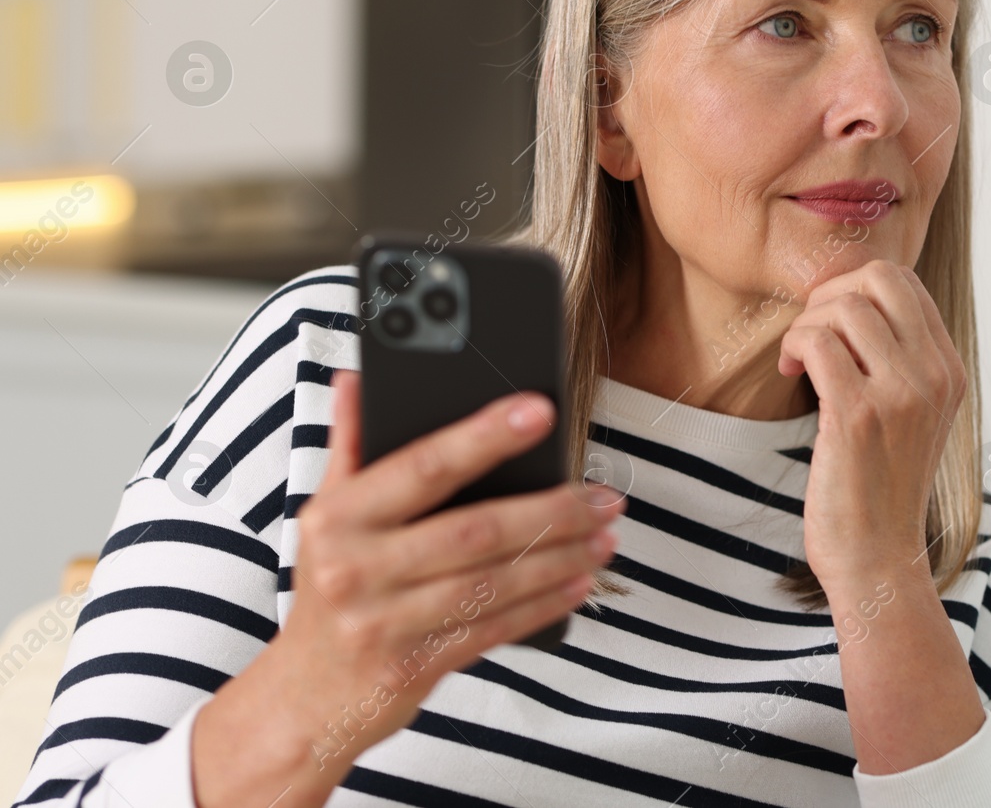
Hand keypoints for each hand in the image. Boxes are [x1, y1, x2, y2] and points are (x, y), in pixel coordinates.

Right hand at [193, 371, 623, 804]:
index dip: (485, 435)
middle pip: (475, 529)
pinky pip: (492, 629)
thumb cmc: (328, 589)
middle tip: (605, 495)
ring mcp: (383, 622)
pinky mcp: (412, 668)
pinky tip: (579, 583)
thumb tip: (357, 376)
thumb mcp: (325, 513)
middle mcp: (356, 567)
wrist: (301, 696)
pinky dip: (543, 604)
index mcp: (339, 516)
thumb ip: (349, 444)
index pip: (424, 464)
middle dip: (551, 510)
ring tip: (606, 536)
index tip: (541, 410)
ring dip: (560, 558)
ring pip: (492, 582)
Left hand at [776, 259, 965, 590]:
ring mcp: (900, 395)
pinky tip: (789, 372)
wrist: (877, 559)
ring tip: (798, 359)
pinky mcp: (858, 416)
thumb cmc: (880, 489)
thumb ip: (899, 363)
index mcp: (949, 371)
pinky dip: (794, 346)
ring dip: (807, 324)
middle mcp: (933, 376)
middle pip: (880, 278)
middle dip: (830, 293)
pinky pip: (818, 342)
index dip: (855, 289)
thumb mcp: (912, 418)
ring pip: (845, 306)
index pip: (905, 284)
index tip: (831, 325)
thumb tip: (852, 305)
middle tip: (810, 333)